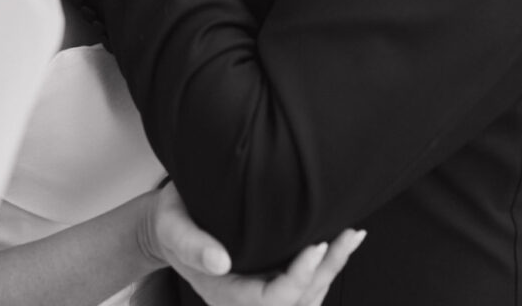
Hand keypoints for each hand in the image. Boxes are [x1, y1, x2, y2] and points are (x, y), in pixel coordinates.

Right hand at [139, 183, 364, 305]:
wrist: (169, 226)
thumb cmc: (172, 223)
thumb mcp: (172, 228)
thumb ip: (192, 245)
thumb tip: (220, 261)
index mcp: (226, 295)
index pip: (272, 299)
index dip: (299, 278)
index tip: (317, 246)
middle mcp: (247, 300)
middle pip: (298, 300)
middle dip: (327, 270)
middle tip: (349, 236)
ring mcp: (259, 292)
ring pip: (306, 296)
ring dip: (331, 269)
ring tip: (352, 236)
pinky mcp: (268, 278)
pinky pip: (303, 286)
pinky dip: (323, 269)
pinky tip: (337, 244)